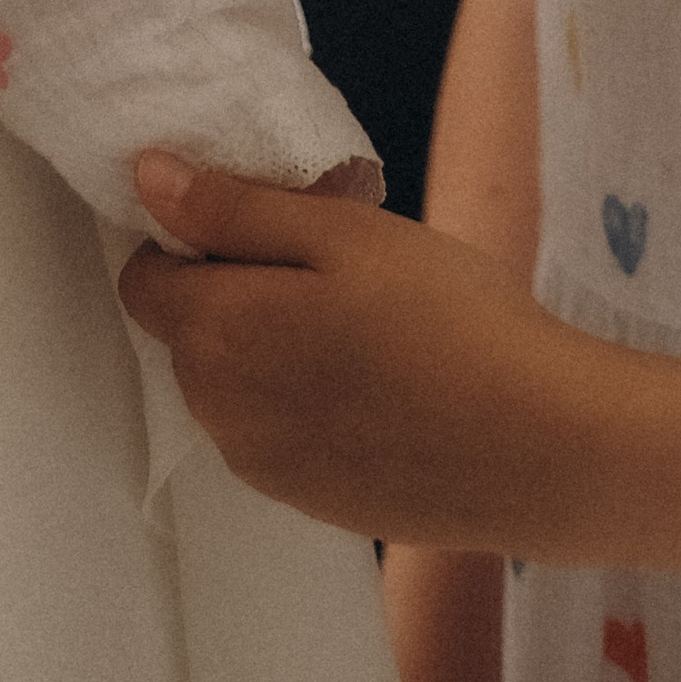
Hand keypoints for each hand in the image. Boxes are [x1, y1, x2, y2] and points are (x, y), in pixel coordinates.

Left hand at [118, 155, 615, 550]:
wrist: (536, 445)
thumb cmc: (444, 317)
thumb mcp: (342, 233)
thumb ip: (235, 208)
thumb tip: (146, 177)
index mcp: (215, 338)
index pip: (144, 279)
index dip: (188, 234)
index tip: (262, 213)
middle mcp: (219, 416)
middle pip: (189, 332)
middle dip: (236, 285)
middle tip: (334, 253)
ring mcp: (264, 470)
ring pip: (233, 384)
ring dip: (269, 342)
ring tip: (364, 314)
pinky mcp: (310, 503)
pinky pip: (274, 431)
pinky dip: (302, 397)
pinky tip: (377, 377)